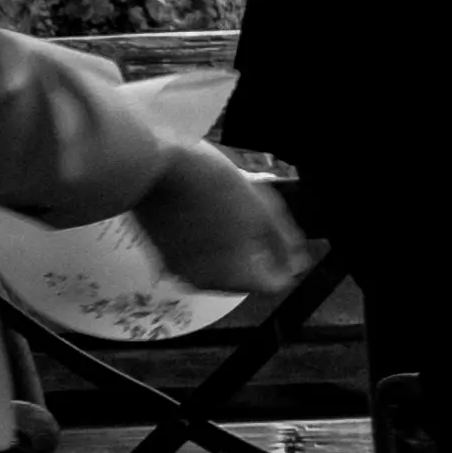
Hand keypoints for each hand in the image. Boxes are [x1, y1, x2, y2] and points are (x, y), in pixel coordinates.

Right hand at [125, 137, 306, 300]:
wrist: (154, 167)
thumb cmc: (215, 186)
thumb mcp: (263, 211)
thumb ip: (283, 244)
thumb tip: (297, 264)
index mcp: (232, 277)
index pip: (271, 285)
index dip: (285, 263)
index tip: (286, 242)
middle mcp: (203, 282)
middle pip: (244, 278)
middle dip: (257, 254)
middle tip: (257, 220)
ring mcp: (177, 269)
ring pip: (219, 268)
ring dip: (232, 248)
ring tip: (232, 213)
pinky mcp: (159, 254)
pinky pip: (195, 257)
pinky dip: (208, 244)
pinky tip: (209, 215)